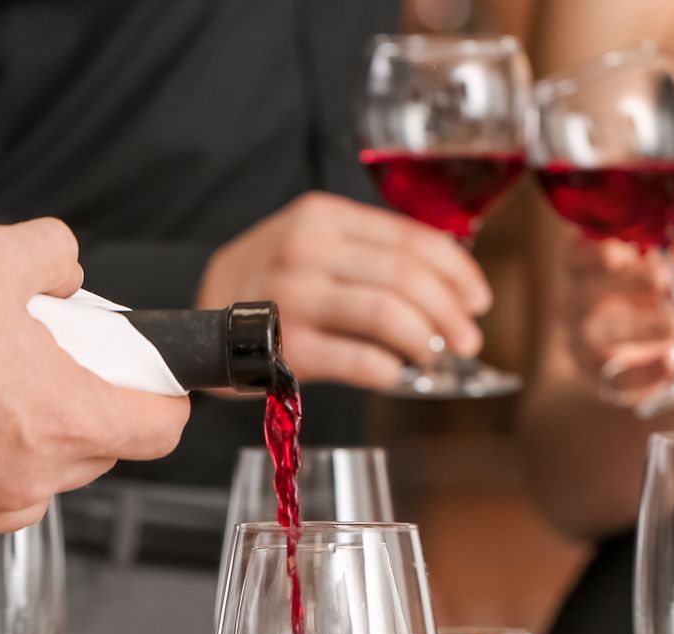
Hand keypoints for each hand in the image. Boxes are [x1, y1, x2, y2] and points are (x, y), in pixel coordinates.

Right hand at [0, 220, 190, 540]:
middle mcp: (31, 481)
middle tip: (39, 370)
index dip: (162, 400)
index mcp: (68, 421)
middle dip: (79, 413)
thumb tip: (65, 266)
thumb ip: (53, 255)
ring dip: (19, 446)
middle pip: (94, 454)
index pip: (160, 430)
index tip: (149, 386)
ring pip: (30, 482)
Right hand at [197, 192, 492, 389]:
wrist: (194, 325)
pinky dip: (389, 372)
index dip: (457, 271)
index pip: (410, 238)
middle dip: (450, 313)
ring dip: (426, 341)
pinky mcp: (281, 348)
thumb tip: (449, 288)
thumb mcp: (311, 246)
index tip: (479, 299)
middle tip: (467, 340)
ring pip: (387, 314)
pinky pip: (356, 359)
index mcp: (321, 216)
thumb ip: (368, 254)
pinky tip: (397, 377)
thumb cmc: (265, 290)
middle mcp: (305, 249)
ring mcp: (289, 298)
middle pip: (406, 276)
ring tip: (436, 358)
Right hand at [558, 227, 673, 400]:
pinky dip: (647, 371)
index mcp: (588, 264)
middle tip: (662, 281)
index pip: (578, 256)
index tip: (625, 252)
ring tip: (671, 328)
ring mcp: (583, 341)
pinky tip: (671, 363)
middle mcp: (576, 301)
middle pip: (585, 295)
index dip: (596, 254)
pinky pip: (616, 378)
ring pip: (594, 339)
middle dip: (625, 285)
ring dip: (636, 329)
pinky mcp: (600, 377)